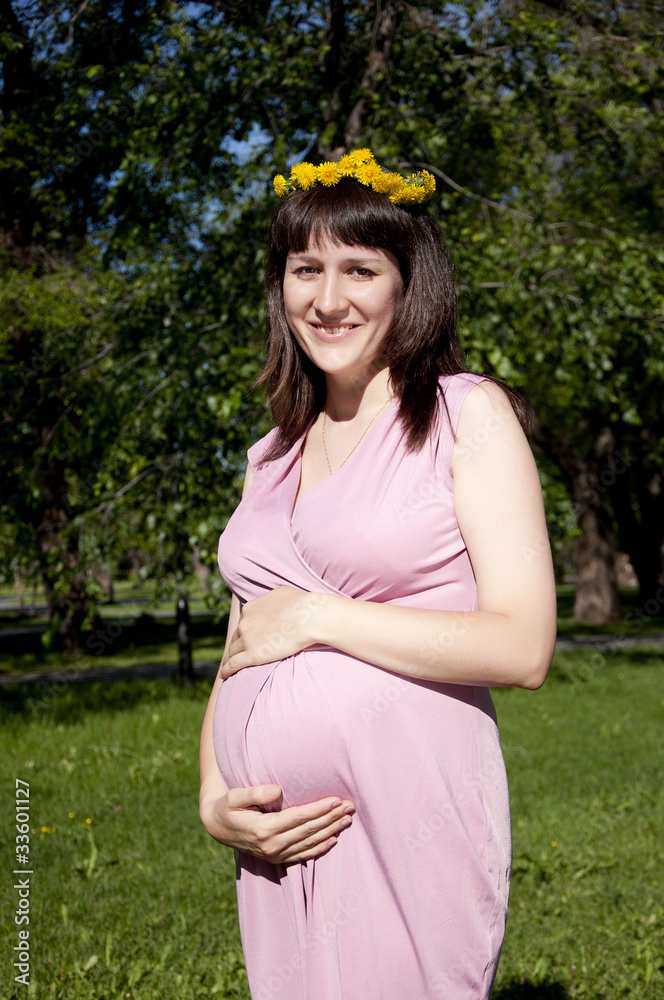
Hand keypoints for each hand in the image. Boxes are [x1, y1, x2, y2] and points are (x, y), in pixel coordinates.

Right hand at [201, 783, 354, 863]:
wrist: (216, 827)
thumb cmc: (227, 806)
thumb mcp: (234, 796)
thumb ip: (254, 792)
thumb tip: (277, 790)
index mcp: (264, 829)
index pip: (299, 818)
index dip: (319, 809)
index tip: (336, 799)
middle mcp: (272, 845)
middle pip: (309, 831)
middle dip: (331, 818)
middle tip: (350, 807)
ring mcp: (275, 855)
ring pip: (309, 843)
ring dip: (330, 831)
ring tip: (347, 820)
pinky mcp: (276, 859)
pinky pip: (303, 855)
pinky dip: (319, 848)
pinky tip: (333, 840)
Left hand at [220, 586, 328, 677]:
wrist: (308, 617)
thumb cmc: (300, 604)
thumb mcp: (280, 593)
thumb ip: (270, 599)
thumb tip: (272, 601)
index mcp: (249, 609)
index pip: (242, 623)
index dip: (243, 632)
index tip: (245, 639)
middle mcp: (244, 623)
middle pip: (235, 638)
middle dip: (235, 646)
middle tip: (235, 654)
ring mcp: (247, 640)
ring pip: (232, 652)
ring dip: (230, 658)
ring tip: (228, 667)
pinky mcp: (253, 655)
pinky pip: (233, 664)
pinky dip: (226, 670)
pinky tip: (224, 675)